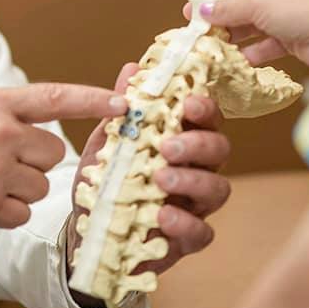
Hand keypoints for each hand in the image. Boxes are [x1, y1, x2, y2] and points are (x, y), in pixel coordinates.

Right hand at [0, 84, 126, 244]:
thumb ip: (9, 115)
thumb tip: (54, 128)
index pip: (56, 97)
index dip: (94, 99)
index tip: (125, 103)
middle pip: (53, 152)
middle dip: (33, 163)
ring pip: (41, 186)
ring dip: (19, 191)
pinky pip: (22, 212)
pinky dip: (5, 213)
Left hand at [66, 62, 232, 284]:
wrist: (89, 232)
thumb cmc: (106, 182)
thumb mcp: (107, 142)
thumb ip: (122, 110)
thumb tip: (132, 68)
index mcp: (182, 140)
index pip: (207, 119)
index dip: (204, 108)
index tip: (188, 104)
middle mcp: (196, 170)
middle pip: (220, 150)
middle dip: (198, 144)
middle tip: (168, 146)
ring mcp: (194, 205)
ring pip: (218, 189)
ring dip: (193, 180)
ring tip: (160, 178)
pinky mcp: (186, 239)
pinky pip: (202, 233)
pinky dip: (185, 224)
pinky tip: (163, 216)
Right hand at [199, 0, 308, 71]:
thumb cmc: (300, 9)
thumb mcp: (256, 3)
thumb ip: (227, 7)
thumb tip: (202, 11)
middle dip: (221, 8)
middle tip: (195, 19)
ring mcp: (286, 15)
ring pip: (252, 22)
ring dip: (233, 32)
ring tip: (211, 43)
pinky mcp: (292, 38)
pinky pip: (265, 43)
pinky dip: (252, 52)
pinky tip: (236, 61)